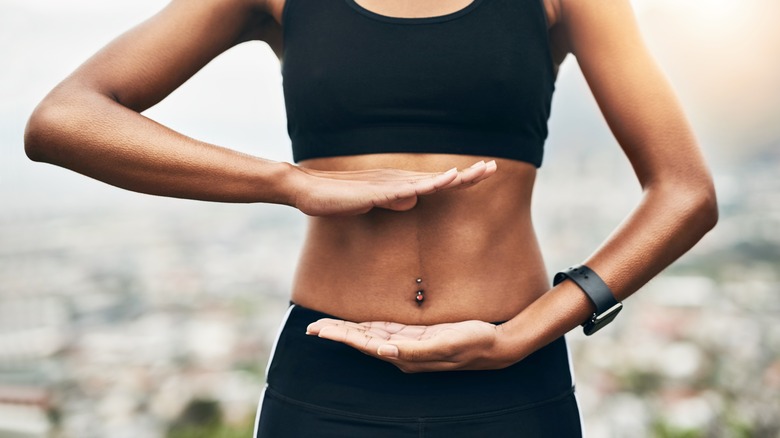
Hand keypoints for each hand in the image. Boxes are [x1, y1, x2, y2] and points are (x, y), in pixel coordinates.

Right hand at [289, 160, 496, 215]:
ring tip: (477, 173)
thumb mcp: (373, 202)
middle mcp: (398, 181)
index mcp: (400, 185)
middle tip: (493, 167)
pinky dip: (423, 186)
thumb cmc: (339, 197)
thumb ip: (393, 200)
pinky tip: (439, 184)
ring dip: (452, 178)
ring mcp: (387, 185)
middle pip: (439, 178)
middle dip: (467, 174)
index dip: (462, 178)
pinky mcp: (374, 192)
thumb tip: (413, 201)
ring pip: (427, 182)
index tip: (485, 172)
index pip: (438, 182)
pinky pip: (403, 190)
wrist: (307, 190)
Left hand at [306, 317, 516, 371]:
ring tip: (327, 326)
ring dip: (349, 331)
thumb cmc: (472, 343)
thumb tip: (382, 352)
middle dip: (337, 333)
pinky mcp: (418, 337)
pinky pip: (387, 331)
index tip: (318, 330)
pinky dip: (369, 327)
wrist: (495, 345)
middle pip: (362, 341)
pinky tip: (360, 325)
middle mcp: (403, 353)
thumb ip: (414, 350)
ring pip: (371, 336)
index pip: (364, 344)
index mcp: (405, 355)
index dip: (341, 336)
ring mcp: (410, 345)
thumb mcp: (445, 345)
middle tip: (312, 326)